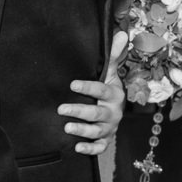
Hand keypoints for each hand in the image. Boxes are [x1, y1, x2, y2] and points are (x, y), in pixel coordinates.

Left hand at [61, 30, 127, 154]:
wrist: (115, 110)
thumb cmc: (108, 88)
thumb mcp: (110, 71)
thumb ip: (113, 54)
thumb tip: (120, 32)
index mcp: (115, 94)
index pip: (101, 91)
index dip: (87, 88)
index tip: (72, 85)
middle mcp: (114, 112)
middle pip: (97, 113)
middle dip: (79, 111)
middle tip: (61, 109)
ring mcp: (110, 127)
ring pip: (97, 131)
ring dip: (82, 130)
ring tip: (66, 128)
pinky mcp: (105, 139)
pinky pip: (100, 147)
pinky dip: (90, 149)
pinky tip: (77, 148)